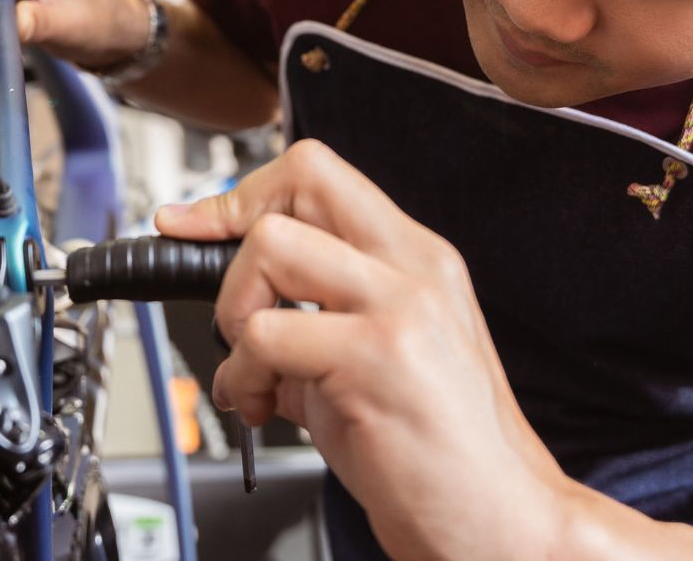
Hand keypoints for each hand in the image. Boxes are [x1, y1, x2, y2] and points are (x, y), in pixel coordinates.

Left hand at [155, 139, 566, 559]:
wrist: (499, 520)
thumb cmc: (439, 453)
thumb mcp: (374, 362)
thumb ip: (315, 323)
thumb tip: (240, 315)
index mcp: (418, 259)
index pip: (320, 173)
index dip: (244, 195)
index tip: (194, 226)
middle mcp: (415, 268)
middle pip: (301, 176)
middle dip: (234, 233)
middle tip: (232, 305)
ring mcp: (401, 307)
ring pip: (271, 246)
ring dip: (235, 311)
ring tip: (253, 371)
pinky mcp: (378, 356)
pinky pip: (265, 334)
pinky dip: (240, 375)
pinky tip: (262, 408)